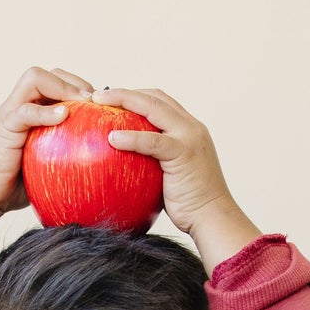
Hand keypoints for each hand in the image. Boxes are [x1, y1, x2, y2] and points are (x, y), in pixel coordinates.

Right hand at [0, 66, 98, 221]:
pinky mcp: (4, 129)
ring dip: (62, 87)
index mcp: (30, 112)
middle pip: (47, 73)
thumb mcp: (45, 166)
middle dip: (74, 81)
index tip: (99, 106)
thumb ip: (64, 155)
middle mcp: (20, 106)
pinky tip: (63, 117)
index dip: (78, 86)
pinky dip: (45, 112)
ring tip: (82, 103)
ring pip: (34, 78)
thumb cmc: (14, 185)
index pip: (55, 81)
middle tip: (95, 101)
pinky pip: (25, 111)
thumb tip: (99, 164)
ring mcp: (10, 114)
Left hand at [94, 85, 260, 264]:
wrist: (212, 217)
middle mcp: (191, 127)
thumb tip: (129, 167)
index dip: (135, 96)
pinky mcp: (183, 153)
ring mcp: (188, 137)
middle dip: (124, 92)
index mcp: (189, 128)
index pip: (160, 102)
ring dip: (123, 100)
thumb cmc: (190, 205)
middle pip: (154, 97)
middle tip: (97, 96)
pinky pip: (152, 141)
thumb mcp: (172, 176)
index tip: (111, 100)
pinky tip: (111, 138)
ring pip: (152, 107)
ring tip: (98, 102)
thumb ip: (156, 163)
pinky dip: (131, 137)